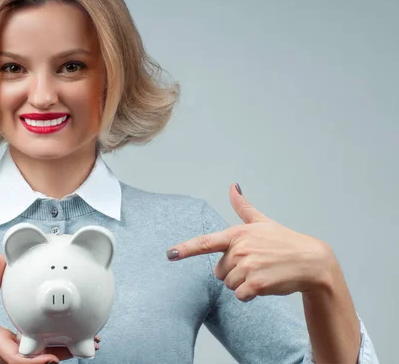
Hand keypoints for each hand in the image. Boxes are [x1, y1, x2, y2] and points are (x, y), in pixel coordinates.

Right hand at [0, 253, 99, 363]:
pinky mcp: (19, 352)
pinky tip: (73, 340)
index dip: (35, 361)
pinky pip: (40, 353)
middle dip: (63, 354)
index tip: (52, 359)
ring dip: (65, 351)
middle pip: (39, 360)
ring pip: (43, 358)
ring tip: (92, 342)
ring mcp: (15, 355)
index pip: (17, 358)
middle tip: (88, 344)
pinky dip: (57, 347)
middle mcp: (9, 353)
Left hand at [166, 183, 335, 301]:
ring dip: (242, 283)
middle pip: (219, 271)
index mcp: (237, 234)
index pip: (205, 242)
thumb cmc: (285, 241)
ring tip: (262, 272)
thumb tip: (233, 186)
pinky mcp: (256, 284)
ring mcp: (248, 267)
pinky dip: (250, 294)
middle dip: (233, 271)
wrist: (312, 262)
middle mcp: (239, 249)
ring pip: (229, 284)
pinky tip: (264, 284)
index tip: (170, 254)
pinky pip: (240, 295)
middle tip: (255, 264)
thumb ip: (243, 206)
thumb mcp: (262, 221)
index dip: (185, 249)